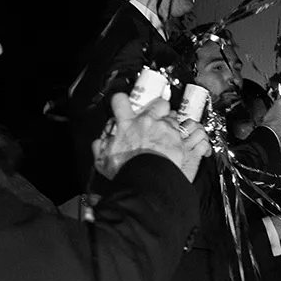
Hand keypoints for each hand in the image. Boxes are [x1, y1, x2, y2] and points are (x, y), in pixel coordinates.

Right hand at [93, 93, 208, 181]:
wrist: (148, 180)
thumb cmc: (127, 170)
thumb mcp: (104, 159)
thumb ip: (101, 146)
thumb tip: (100, 142)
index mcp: (127, 124)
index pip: (120, 100)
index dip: (121, 100)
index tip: (122, 104)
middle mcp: (147, 122)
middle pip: (157, 102)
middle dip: (158, 107)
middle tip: (155, 116)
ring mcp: (164, 129)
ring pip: (172, 117)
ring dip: (169, 125)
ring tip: (165, 136)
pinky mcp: (177, 139)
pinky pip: (181, 132)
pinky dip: (178, 138)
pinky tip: (173, 146)